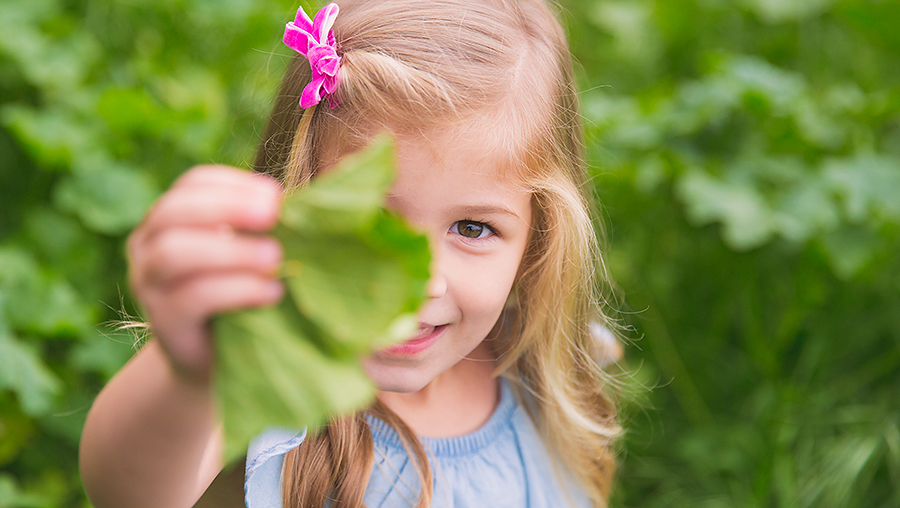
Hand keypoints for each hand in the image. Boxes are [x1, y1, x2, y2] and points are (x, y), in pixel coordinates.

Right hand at [127, 166, 284, 381]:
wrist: (212, 359)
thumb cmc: (238, 295)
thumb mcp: (246, 255)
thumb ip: (261, 230)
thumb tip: (308, 208)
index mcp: (171, 218)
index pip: (193, 184)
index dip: (233, 184)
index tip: (275, 194)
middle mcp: (147, 244)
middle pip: (175, 211)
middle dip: (227, 207)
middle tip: (273, 214)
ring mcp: (148, 283)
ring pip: (174, 253)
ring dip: (230, 251)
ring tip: (275, 257)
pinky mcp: (163, 320)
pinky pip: (193, 297)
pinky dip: (237, 290)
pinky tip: (271, 293)